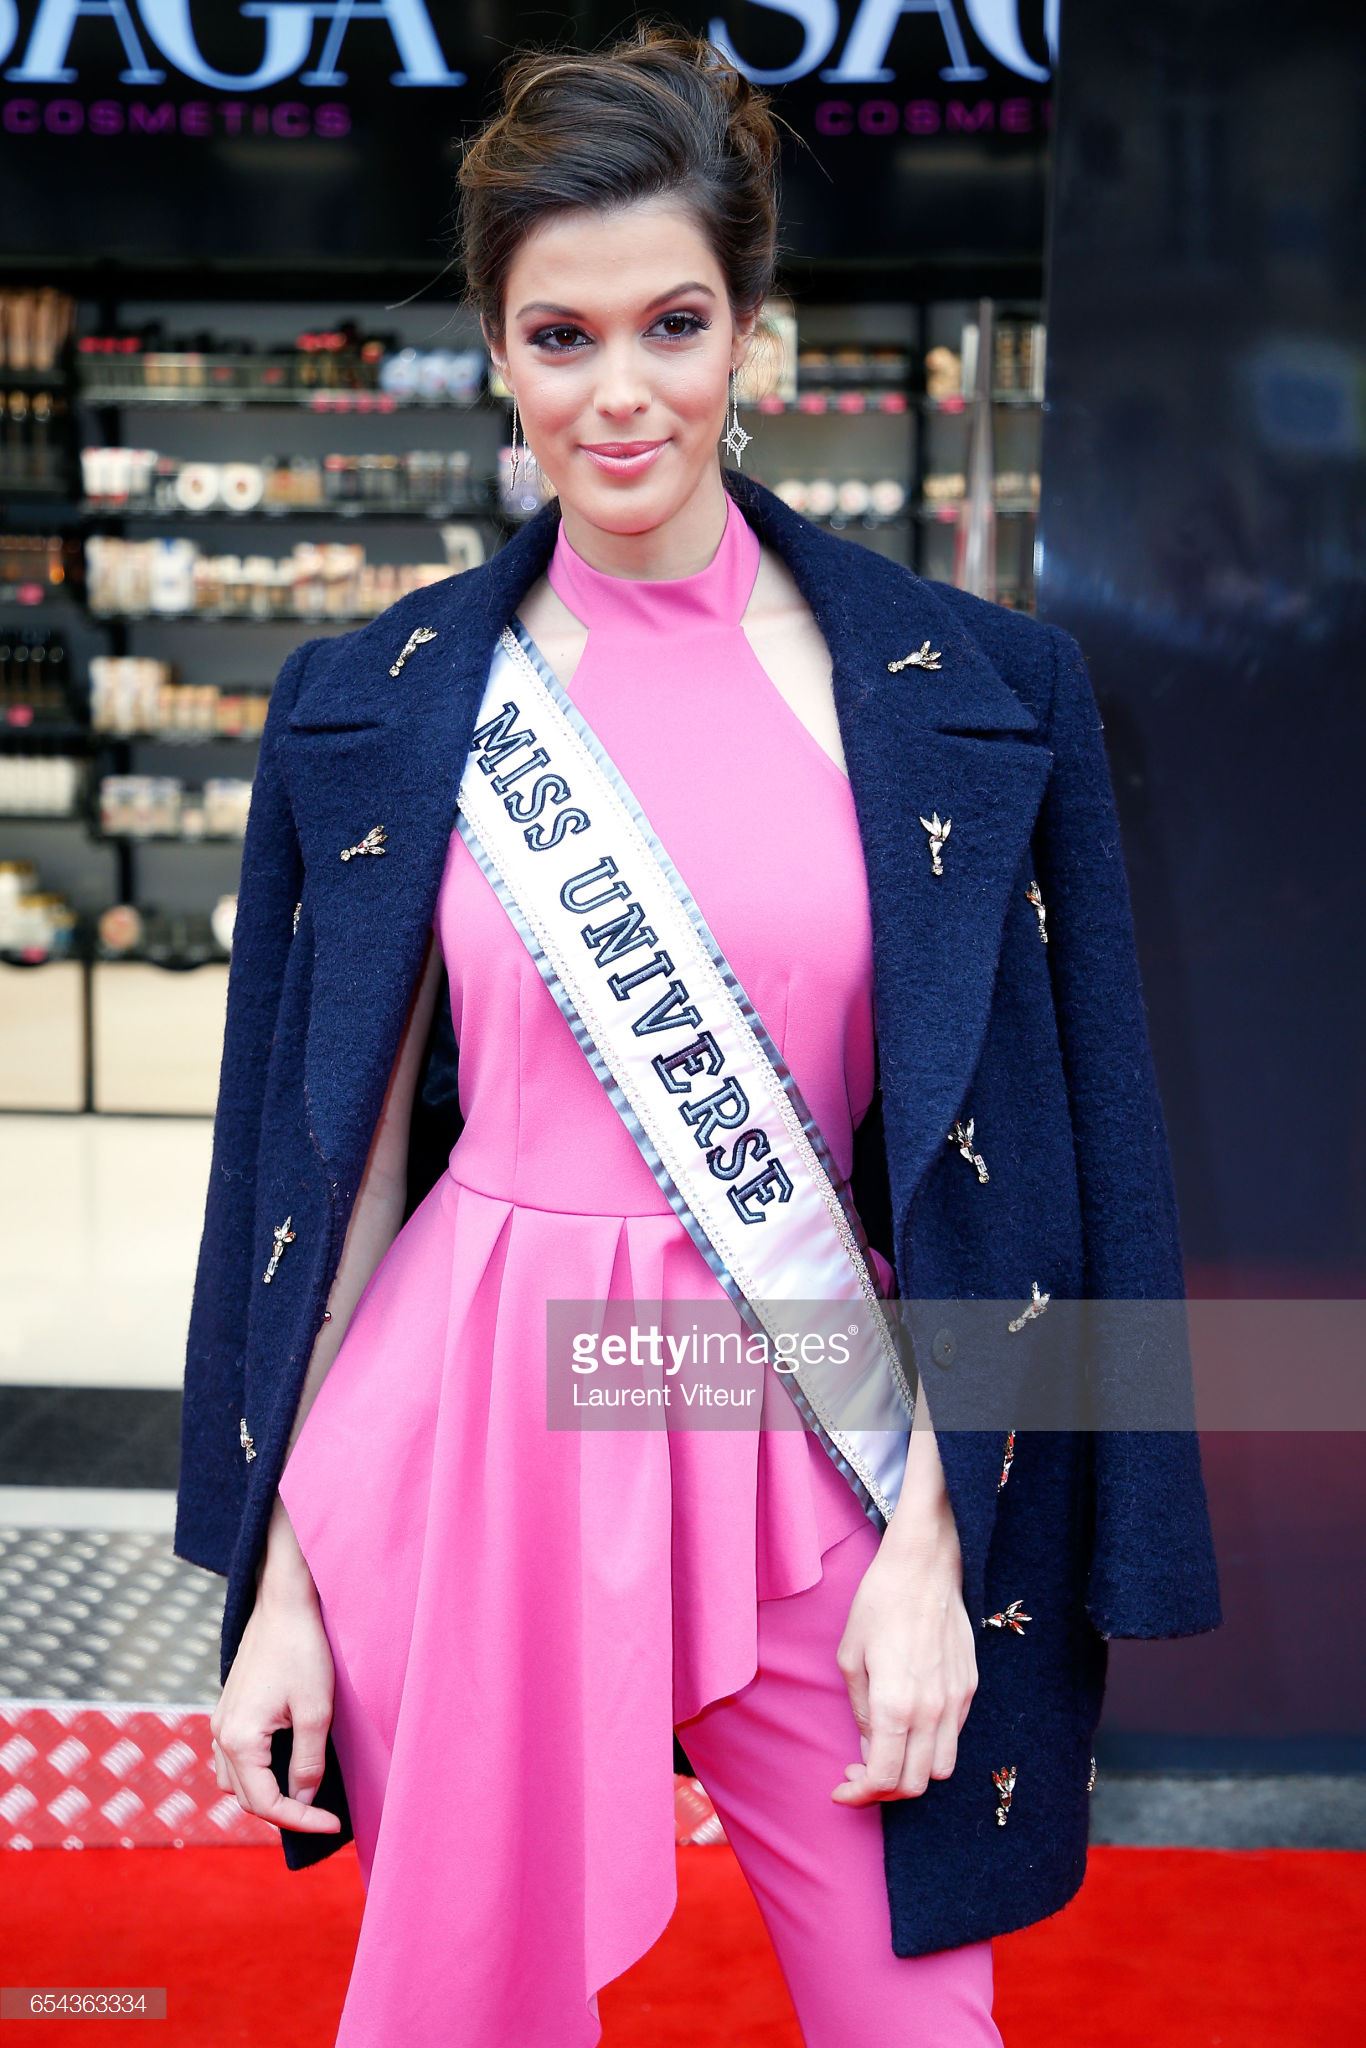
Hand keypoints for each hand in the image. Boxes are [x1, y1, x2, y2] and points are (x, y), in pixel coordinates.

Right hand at [210, 1559, 341, 1835]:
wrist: (282, 1604)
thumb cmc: (302, 1650)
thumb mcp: (316, 1710)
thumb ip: (308, 1761)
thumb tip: (304, 1798)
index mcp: (240, 1740)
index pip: (266, 1803)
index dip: (301, 1820)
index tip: (334, 1824)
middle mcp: (221, 1735)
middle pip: (246, 1797)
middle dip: (284, 1812)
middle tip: (323, 1816)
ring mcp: (221, 1722)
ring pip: (235, 1781)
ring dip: (265, 1796)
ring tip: (303, 1798)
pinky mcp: (228, 1710)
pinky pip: (233, 1759)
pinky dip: (255, 1774)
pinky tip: (282, 1768)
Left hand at [831, 1493, 977, 1804]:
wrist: (924, 1567)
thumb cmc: (878, 1604)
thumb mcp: (850, 1657)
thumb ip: (860, 1711)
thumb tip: (870, 1749)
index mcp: (896, 1705)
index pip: (885, 1778)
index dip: (860, 1795)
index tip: (841, 1789)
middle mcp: (932, 1710)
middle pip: (915, 1784)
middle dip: (883, 1790)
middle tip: (858, 1773)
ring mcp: (956, 1700)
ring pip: (941, 1769)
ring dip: (912, 1773)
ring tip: (887, 1753)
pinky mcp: (970, 1687)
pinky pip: (953, 1738)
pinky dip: (930, 1747)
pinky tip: (909, 1726)